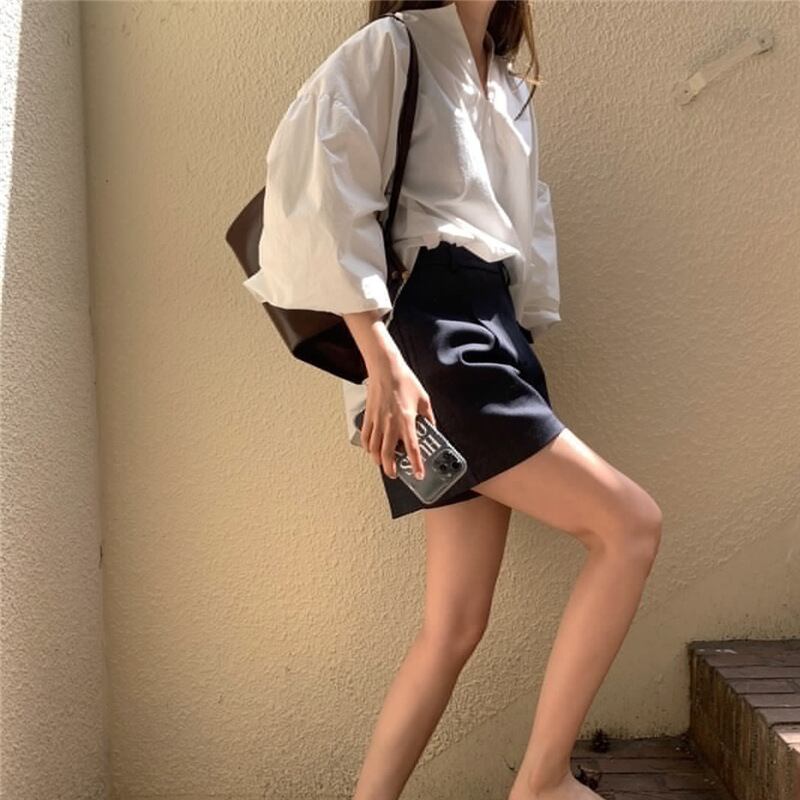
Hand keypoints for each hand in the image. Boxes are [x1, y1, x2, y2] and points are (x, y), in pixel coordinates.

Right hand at [360, 350, 436, 480]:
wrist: (385, 368)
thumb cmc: (403, 380)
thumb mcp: (423, 399)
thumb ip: (428, 416)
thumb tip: (431, 426)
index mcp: (406, 420)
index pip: (412, 449)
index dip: (416, 464)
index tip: (418, 474)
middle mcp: (390, 423)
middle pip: (388, 454)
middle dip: (391, 469)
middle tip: (395, 474)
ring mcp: (377, 421)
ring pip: (374, 449)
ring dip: (378, 461)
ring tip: (383, 465)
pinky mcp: (368, 416)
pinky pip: (365, 437)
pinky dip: (367, 447)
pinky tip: (370, 449)